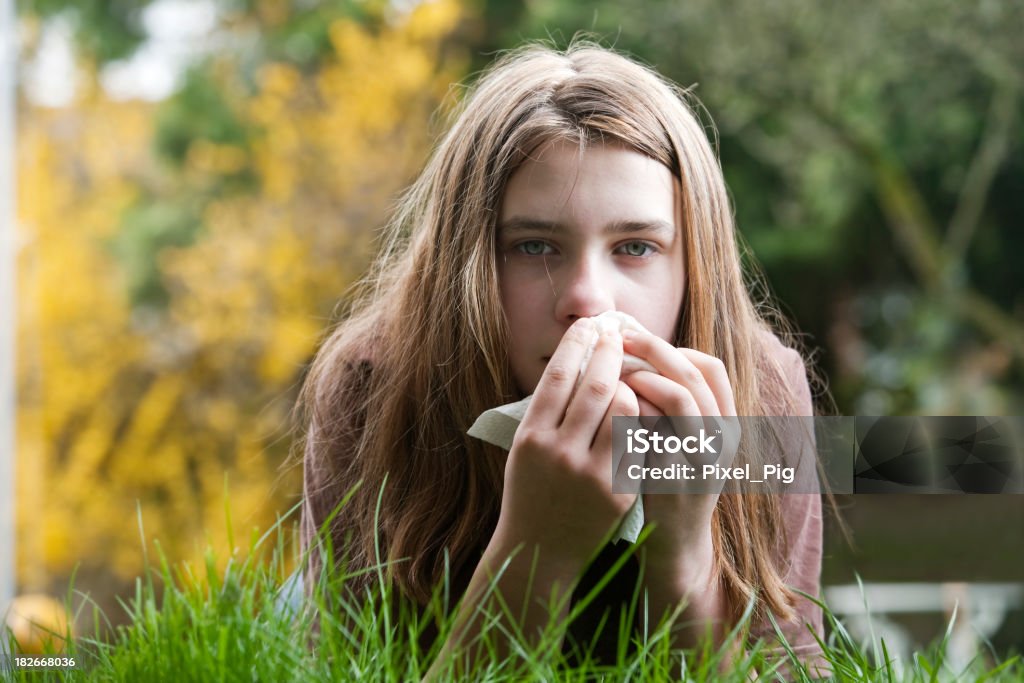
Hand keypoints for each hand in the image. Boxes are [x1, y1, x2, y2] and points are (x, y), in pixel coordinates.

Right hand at [492, 318, 639, 574]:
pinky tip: (643, 404)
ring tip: (629, 373)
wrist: (541, 551)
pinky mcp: (619, 491)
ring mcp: (591, 474)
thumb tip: (576, 356)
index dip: (576, 344)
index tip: (589, 326)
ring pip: (624, 408)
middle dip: (610, 352)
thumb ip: (547, 409)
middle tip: (618, 334)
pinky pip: (639, 439)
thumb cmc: (532, 491)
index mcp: (530, 438)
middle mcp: (559, 453)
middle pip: (594, 385)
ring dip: (630, 383)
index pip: (557, 376)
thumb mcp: (526, 448)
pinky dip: (642, 416)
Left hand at [620, 328, 739, 577]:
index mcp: (728, 426)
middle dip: (653, 350)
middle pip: (692, 375)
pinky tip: (607, 407)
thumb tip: (641, 356)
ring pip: (678, 399)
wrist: (672, 549)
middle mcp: (722, 441)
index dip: (675, 348)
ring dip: (642, 377)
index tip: (640, 340)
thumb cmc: (667, 485)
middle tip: (619, 339)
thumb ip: (674, 407)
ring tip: (614, 373)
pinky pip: (653, 432)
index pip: (712, 368)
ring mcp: (701, 461)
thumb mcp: (684, 443)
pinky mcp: (675, 481)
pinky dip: (630, 412)